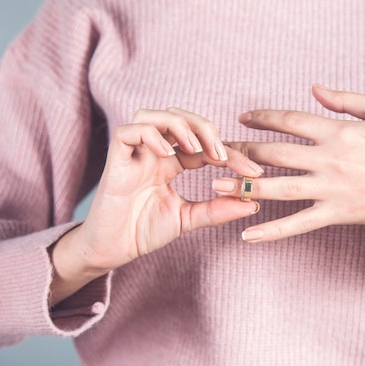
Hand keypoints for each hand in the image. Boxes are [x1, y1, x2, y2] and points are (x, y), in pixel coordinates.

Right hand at [50, 108, 262, 304]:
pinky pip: (127, 132)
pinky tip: (167, 153)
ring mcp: (134, 154)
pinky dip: (149, 134)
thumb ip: (216, 210)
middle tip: (222, 154)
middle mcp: (153, 152)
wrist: (111, 251)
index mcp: (171, 163)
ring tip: (195, 149)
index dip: (230, 153)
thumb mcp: (187, 219)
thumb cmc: (143, 231)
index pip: (203, 145)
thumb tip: (252, 204)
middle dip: (205, 128)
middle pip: (179, 118)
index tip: (253, 171)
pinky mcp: (115, 160)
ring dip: (179, 125)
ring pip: (152, 115)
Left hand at [216, 85, 364, 243]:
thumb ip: (346, 98)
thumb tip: (313, 88)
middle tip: (217, 153)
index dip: (262, 117)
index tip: (243, 118)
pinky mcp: (337, 213)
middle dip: (241, 153)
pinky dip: (272, 231)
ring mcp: (331, 189)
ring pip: (278, 189)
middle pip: (273, 155)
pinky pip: (298, 224)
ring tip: (215, 189)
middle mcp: (330, 160)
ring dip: (244, 189)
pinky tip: (247, 236)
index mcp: (339, 131)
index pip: (289, 121)